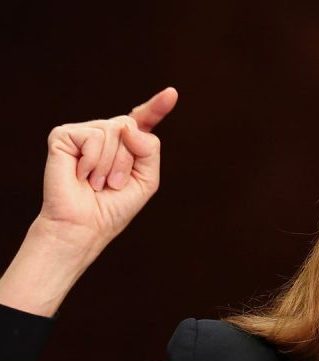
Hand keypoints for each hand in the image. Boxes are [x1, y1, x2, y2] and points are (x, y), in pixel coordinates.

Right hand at [38, 87, 177, 251]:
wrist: (84, 226)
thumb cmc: (113, 207)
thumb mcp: (147, 180)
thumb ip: (149, 149)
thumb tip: (128, 126)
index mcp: (126, 145)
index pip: (143, 121)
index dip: (157, 107)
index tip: (172, 93)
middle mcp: (106, 134)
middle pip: (131, 126)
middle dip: (128, 159)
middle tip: (113, 183)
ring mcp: (84, 133)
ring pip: (115, 131)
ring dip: (111, 164)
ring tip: (97, 182)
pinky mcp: (64, 135)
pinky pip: (94, 136)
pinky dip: (93, 160)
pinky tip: (81, 175)